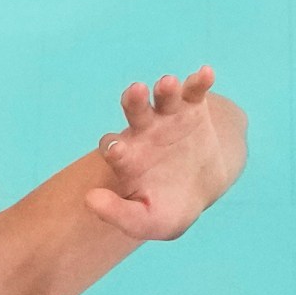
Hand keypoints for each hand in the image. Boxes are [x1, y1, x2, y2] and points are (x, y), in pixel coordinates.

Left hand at [90, 67, 248, 240]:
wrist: (202, 188)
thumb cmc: (169, 206)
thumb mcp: (148, 221)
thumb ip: (120, 216)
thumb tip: (89, 200)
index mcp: (127, 158)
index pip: (114, 147)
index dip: (114, 146)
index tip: (117, 151)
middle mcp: (143, 132)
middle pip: (134, 111)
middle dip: (133, 101)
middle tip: (136, 92)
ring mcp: (168, 118)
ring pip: (164, 96)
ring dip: (166, 88)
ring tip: (169, 83)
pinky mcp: (193, 109)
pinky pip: (195, 91)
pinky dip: (200, 81)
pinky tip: (206, 73)